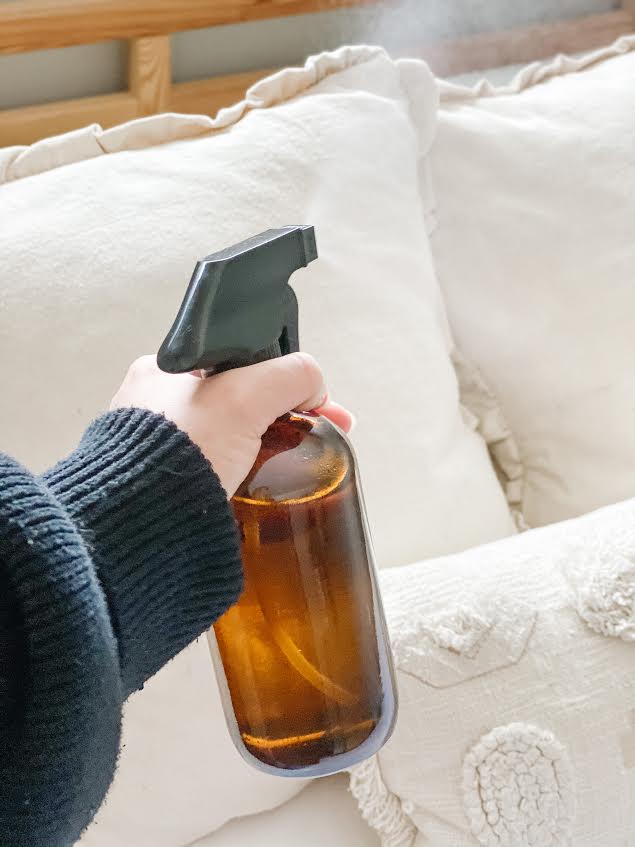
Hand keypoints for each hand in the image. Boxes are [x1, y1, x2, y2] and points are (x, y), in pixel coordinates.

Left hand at [110, 354, 352, 496]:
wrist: (136, 526)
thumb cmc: (172, 457)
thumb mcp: (244, 397)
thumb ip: (288, 376)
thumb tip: (313, 383)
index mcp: (165, 369)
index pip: (240, 364)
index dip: (283, 382)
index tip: (314, 404)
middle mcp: (153, 405)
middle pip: (237, 402)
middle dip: (279, 416)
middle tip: (315, 436)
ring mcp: (154, 447)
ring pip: (227, 439)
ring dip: (260, 450)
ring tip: (288, 468)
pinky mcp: (160, 484)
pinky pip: (212, 473)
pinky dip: (238, 478)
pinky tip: (254, 491)